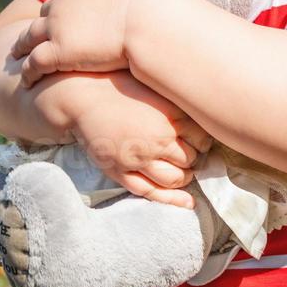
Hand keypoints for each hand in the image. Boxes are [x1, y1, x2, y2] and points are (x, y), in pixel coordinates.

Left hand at [9, 0, 148, 87]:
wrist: (143, 22)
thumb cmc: (148, 10)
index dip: (59, 11)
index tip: (57, 20)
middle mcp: (63, 2)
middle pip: (44, 15)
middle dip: (37, 26)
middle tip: (29, 36)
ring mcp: (55, 27)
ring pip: (29, 37)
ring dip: (22, 46)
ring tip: (17, 55)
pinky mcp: (54, 51)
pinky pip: (33, 63)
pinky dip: (27, 71)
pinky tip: (26, 81)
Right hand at [53, 69, 213, 208]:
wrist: (83, 96)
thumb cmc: (118, 86)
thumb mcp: (153, 86)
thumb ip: (176, 101)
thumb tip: (200, 110)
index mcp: (170, 116)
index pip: (203, 138)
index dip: (203, 142)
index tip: (199, 140)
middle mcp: (160, 139)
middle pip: (191, 159)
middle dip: (194, 160)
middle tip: (190, 156)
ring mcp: (140, 158)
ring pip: (176, 179)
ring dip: (184, 178)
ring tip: (183, 171)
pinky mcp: (123, 171)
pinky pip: (152, 192)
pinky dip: (172, 199)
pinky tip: (186, 201)